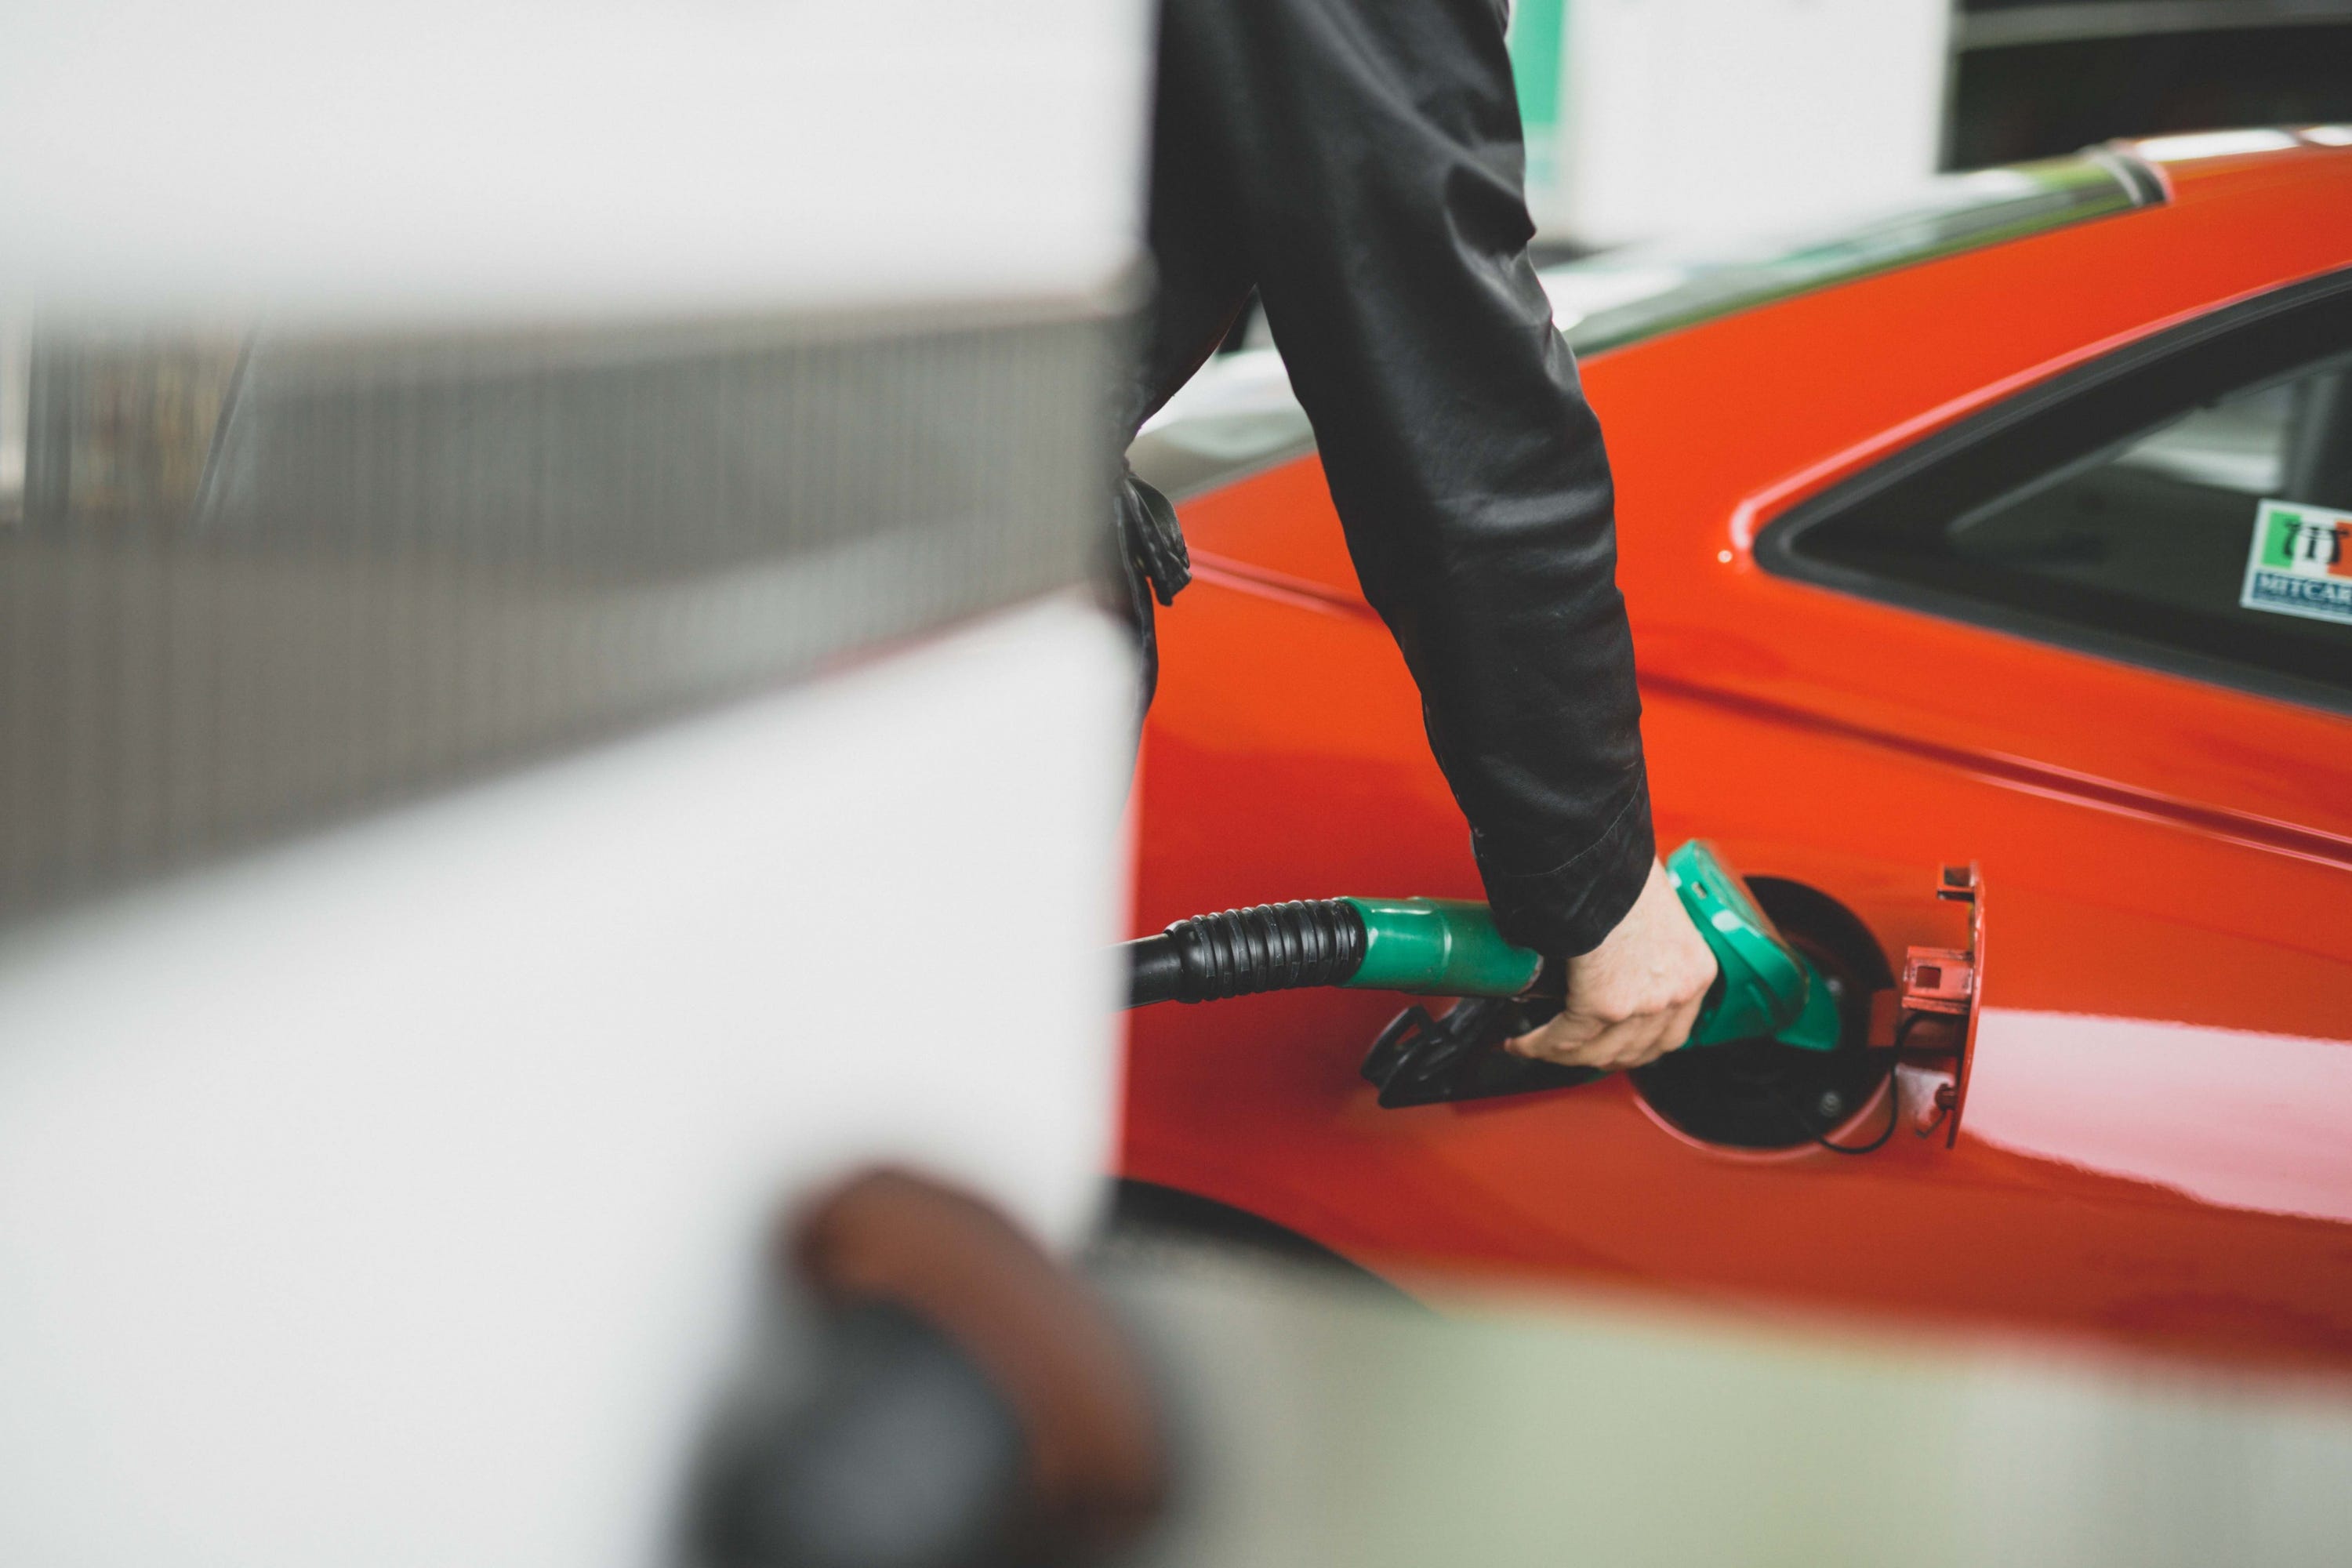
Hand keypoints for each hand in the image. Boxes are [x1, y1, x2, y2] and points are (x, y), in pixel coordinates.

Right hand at [1506, 857, 1716, 1071]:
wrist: (1601, 854)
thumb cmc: (1622, 868)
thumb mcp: (1655, 914)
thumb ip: (1645, 943)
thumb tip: (1613, 951)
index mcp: (1695, 971)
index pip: (1670, 1033)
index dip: (1635, 1046)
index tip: (1610, 1044)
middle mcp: (1675, 993)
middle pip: (1634, 1052)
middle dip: (1598, 1056)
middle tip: (1570, 1050)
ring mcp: (1642, 1004)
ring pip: (1596, 1053)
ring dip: (1561, 1055)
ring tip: (1537, 1045)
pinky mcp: (1603, 1005)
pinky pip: (1564, 1041)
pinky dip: (1537, 1046)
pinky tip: (1521, 1043)